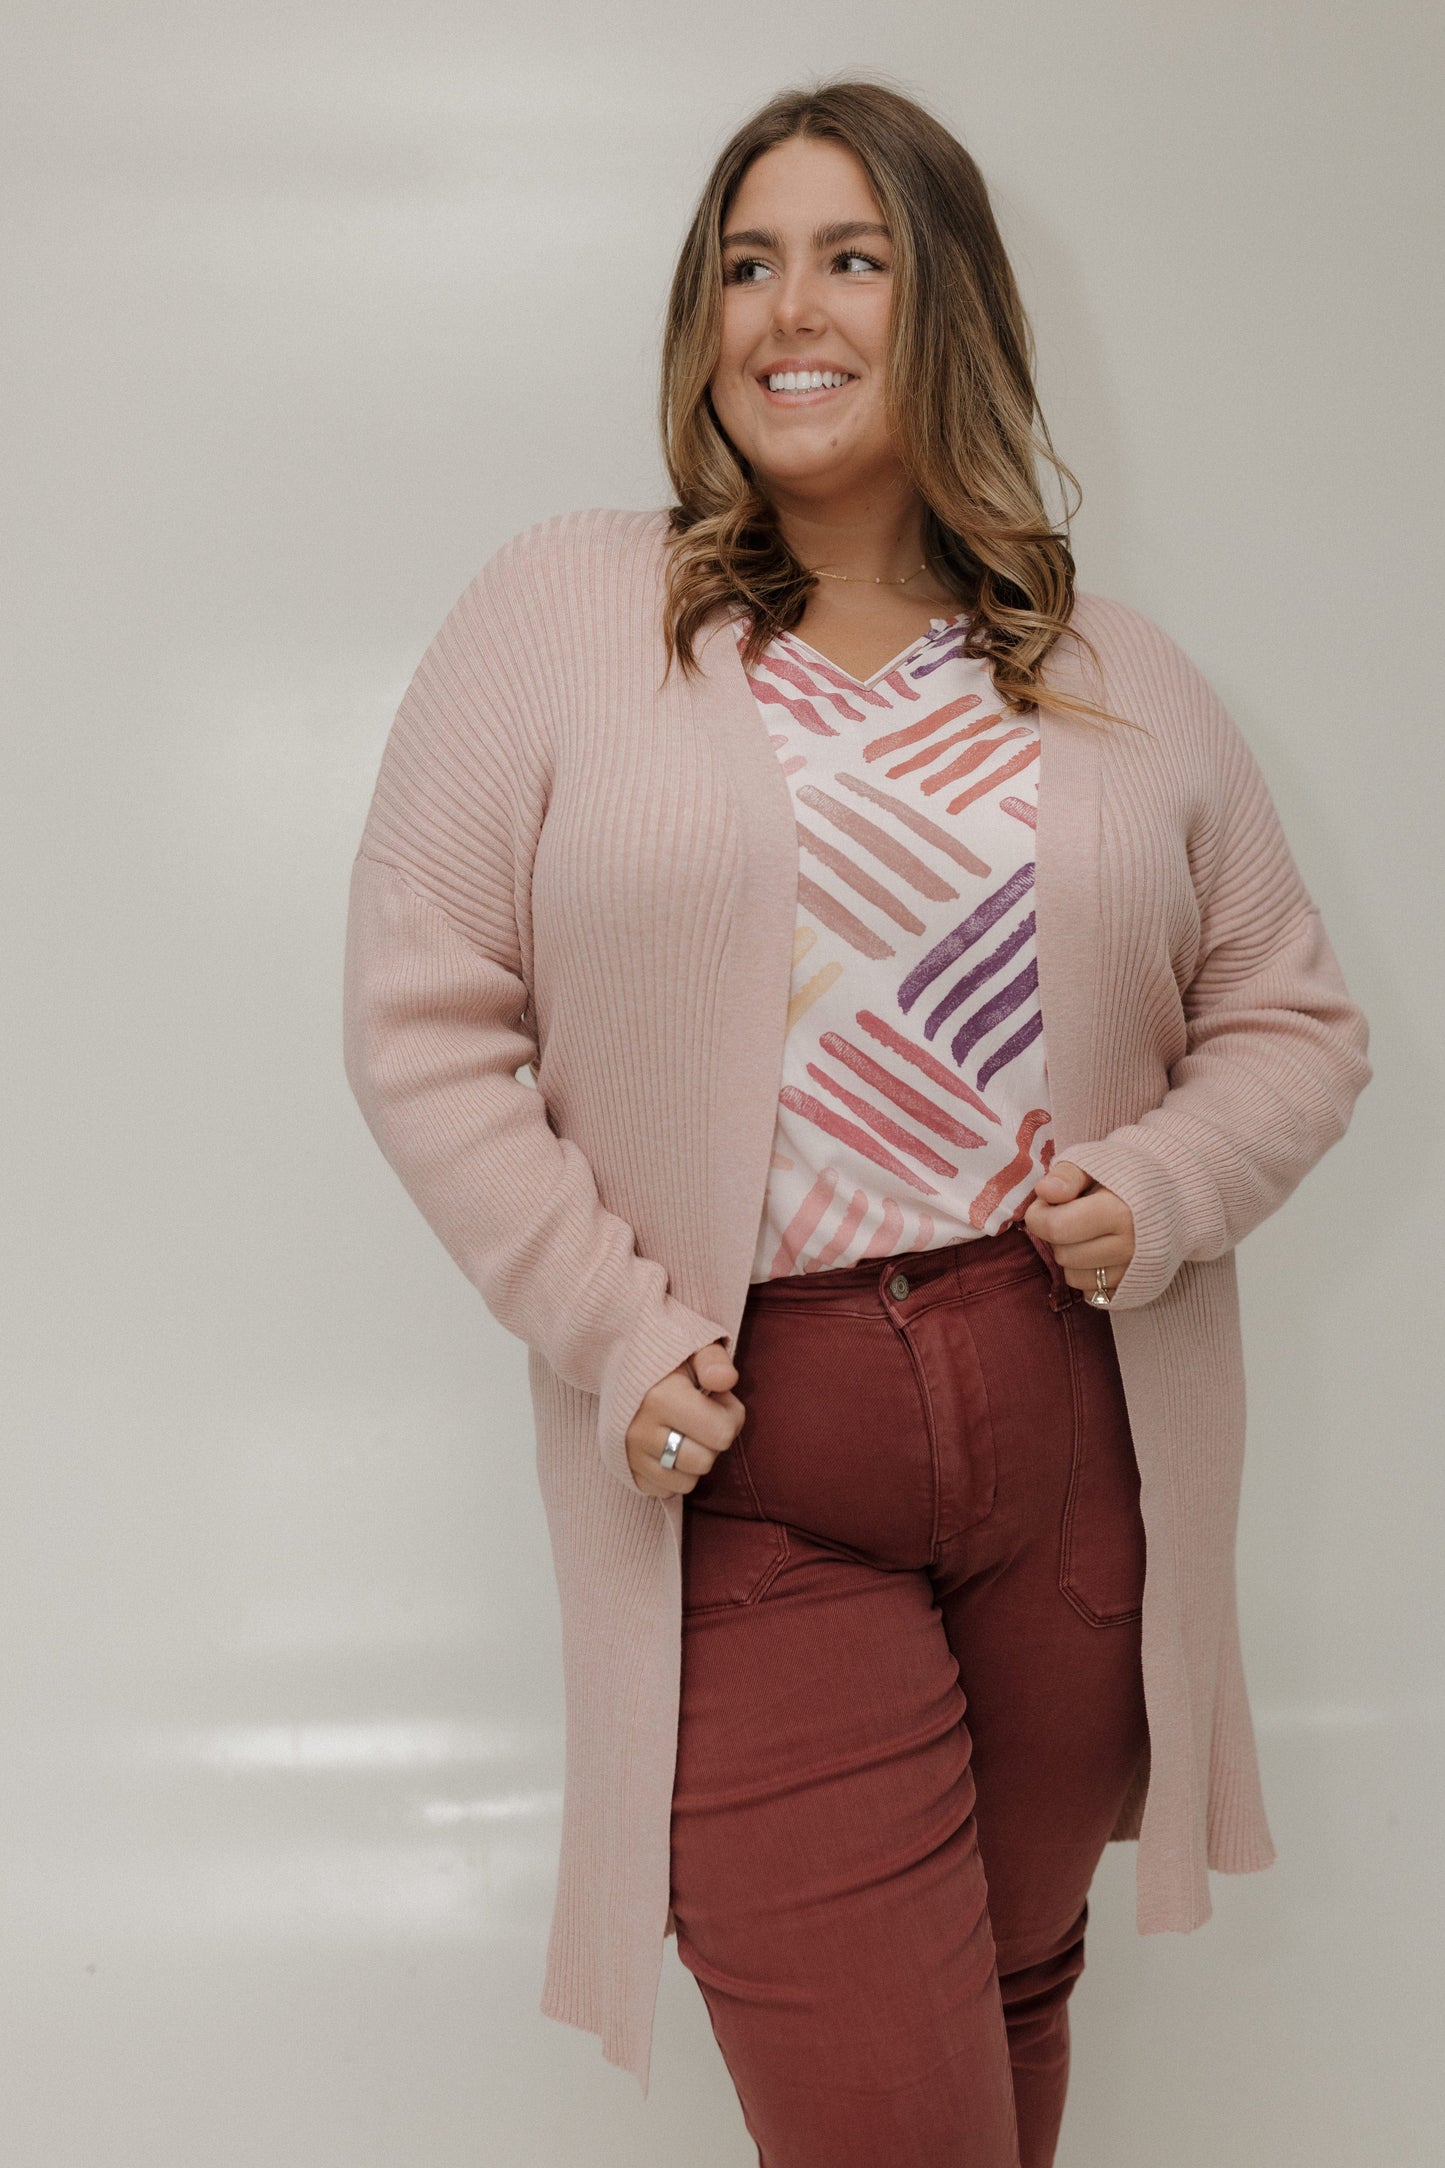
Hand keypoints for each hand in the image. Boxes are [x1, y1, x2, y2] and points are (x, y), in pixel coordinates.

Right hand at [625, 1340, 745, 1496]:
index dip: (730, 1415)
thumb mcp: (693, 1346)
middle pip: (705, 1461)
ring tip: (686, 1430)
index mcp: (659, 1398)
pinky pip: (666, 1490)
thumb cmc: (666, 1359)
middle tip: (703, 1416)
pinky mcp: (626, 1472)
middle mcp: (640, 1432)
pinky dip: (674, 1474)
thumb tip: (726, 1380)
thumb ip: (714, 1360)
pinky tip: (670, 1446)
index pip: (721, 1433)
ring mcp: (630, 1455)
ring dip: (694, 1459)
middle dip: (712, 1439)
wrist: (617, 1363)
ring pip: (687, 1481)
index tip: (717, 1398)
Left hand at [1022, 1160, 1135, 1299]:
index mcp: (1121, 1213)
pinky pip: (1092, 1292)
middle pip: (1063, 1254)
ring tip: (1085, 1232)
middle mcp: (1131, 1248)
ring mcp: (1135, 1272)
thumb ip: (1067, 1175)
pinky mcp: (1136, 1288)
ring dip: (1071, 1256)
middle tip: (1069, 1214)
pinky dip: (1087, 1274)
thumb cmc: (1129, 1174)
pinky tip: (1097, 1251)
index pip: (1057, 1228)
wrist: (1175, 1195)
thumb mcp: (1097, 1161)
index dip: (1039, 1215)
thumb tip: (1044, 1191)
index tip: (1045, 1202)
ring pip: (1074, 1277)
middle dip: (1056, 1234)